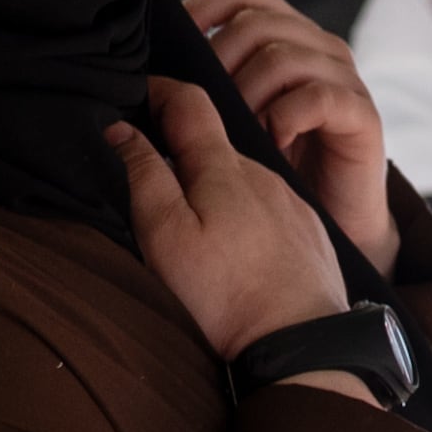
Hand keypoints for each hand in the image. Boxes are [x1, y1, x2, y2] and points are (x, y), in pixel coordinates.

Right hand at [105, 73, 351, 359]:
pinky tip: (237, 250)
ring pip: (242, 181)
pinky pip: (268, 210)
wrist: (304, 343)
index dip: (159, 88)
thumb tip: (123, 130)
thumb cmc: (226, 294)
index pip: (191, 100)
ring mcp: (291, 203)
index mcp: (224, 167)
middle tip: (151, 173)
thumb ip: (144, 176)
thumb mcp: (166, 235)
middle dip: (183, 151)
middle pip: (216, 145)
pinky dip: (245, 216)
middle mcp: (264, 174)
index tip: (136, 92)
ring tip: (195, 226)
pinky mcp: (309, 233)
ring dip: (216, 190)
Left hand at [183, 0, 399, 266]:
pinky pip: (316, 96)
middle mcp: (317, 46)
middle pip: (255, 23)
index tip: (174, 45)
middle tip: (209, 111)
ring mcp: (344, 77)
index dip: (202, 7)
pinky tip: (275, 141)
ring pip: (281, 57)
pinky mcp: (362, 112)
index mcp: (285, 36)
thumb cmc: (276, 168)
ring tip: (242, 133)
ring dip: (248, 97)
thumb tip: (154, 69)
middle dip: (218, 66)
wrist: (333, 220)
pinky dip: (285, 117)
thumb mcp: (232, 119)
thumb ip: (207, 85)